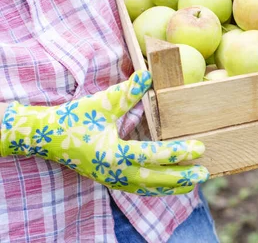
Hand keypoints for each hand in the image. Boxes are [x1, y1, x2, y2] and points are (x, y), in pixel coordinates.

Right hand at [1, 71, 208, 195]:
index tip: (200, 147)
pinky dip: (158, 188)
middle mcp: (115, 173)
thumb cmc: (73, 119)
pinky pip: (140, 188)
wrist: (46, 138)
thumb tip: (148, 74)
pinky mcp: (111, 180)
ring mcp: (112, 180)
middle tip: (206, 173)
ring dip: (172, 186)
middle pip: (156, 179)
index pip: (154, 156)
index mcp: (113, 155)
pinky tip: (171, 186)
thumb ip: (126, 92)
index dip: (179, 152)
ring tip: (195, 183)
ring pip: (149, 188)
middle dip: (182, 177)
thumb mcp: (101, 104)